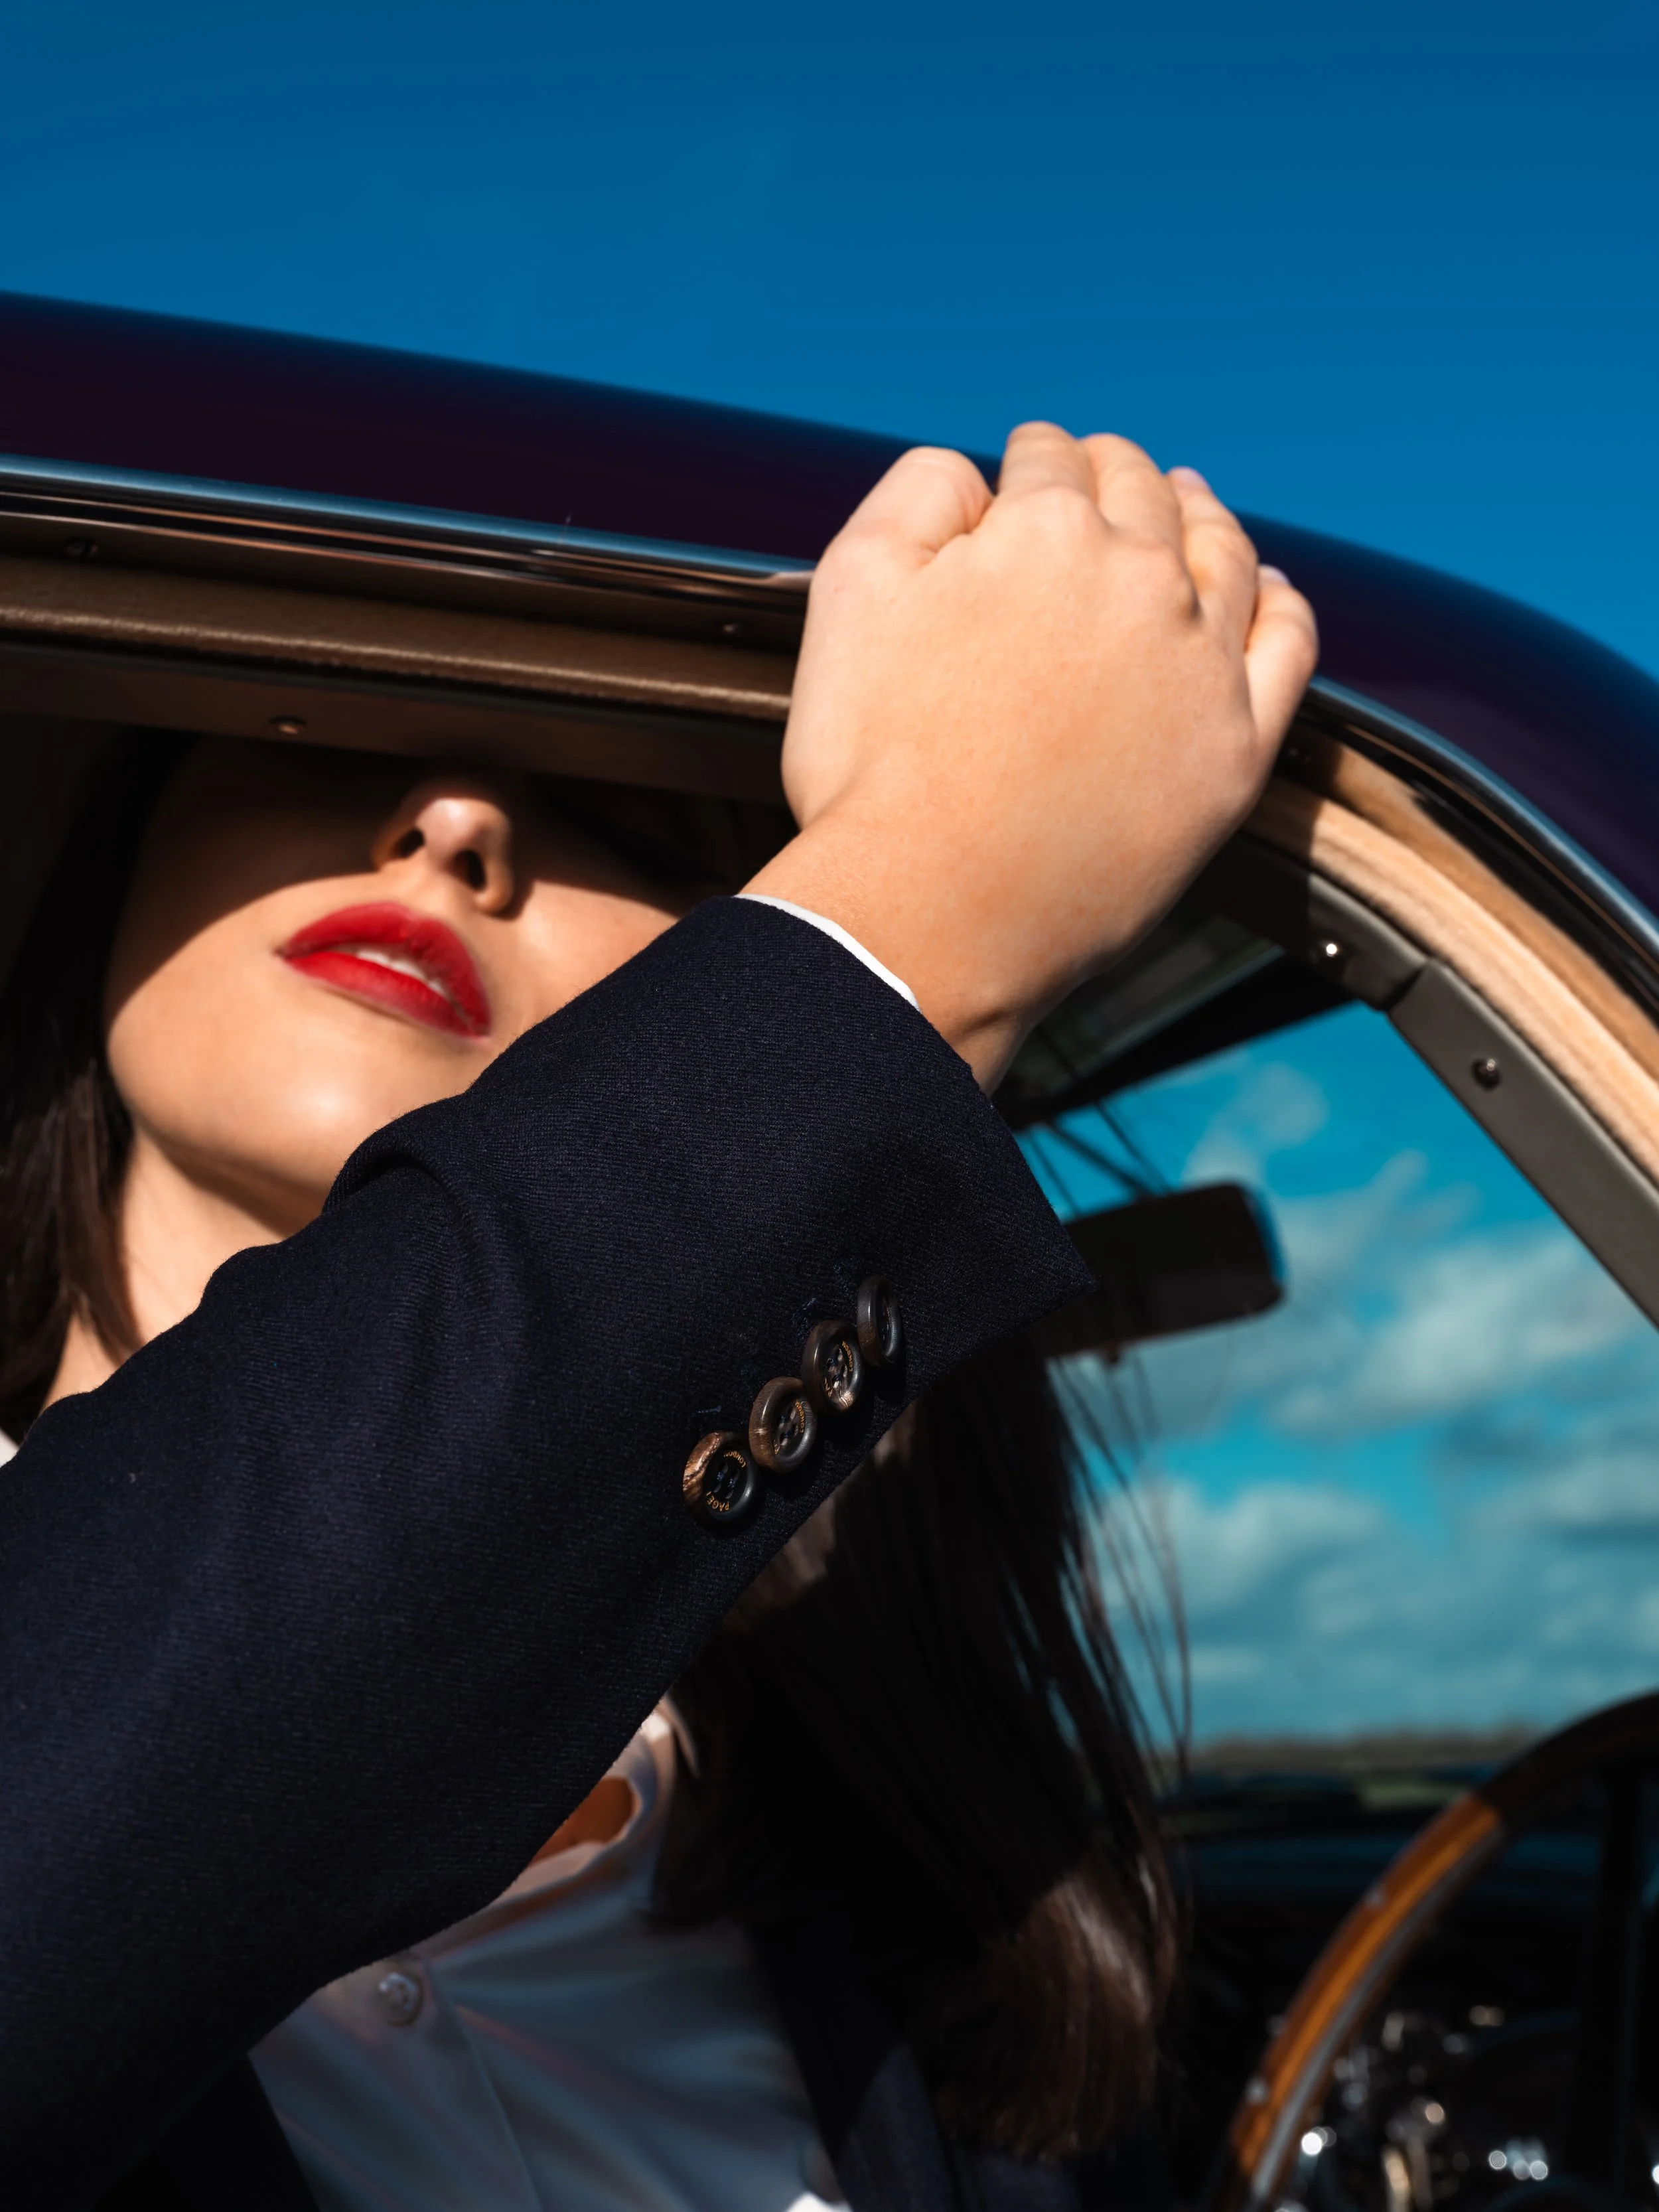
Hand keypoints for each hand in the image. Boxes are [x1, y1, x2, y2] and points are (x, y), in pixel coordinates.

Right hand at [745, 423, 1317, 1088]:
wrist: (928, 911)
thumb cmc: (873, 764)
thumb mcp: (850, 588)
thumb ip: (918, 493)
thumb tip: (980, 479)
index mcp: (1047, 528)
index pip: (1049, 459)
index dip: (1027, 460)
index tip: (1019, 474)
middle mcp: (1142, 578)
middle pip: (1141, 492)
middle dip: (1112, 474)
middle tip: (1096, 476)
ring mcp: (1200, 666)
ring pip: (1223, 554)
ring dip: (1201, 515)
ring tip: (1187, 503)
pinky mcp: (1235, 750)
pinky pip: (1288, 648)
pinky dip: (1280, 603)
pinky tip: (1268, 591)